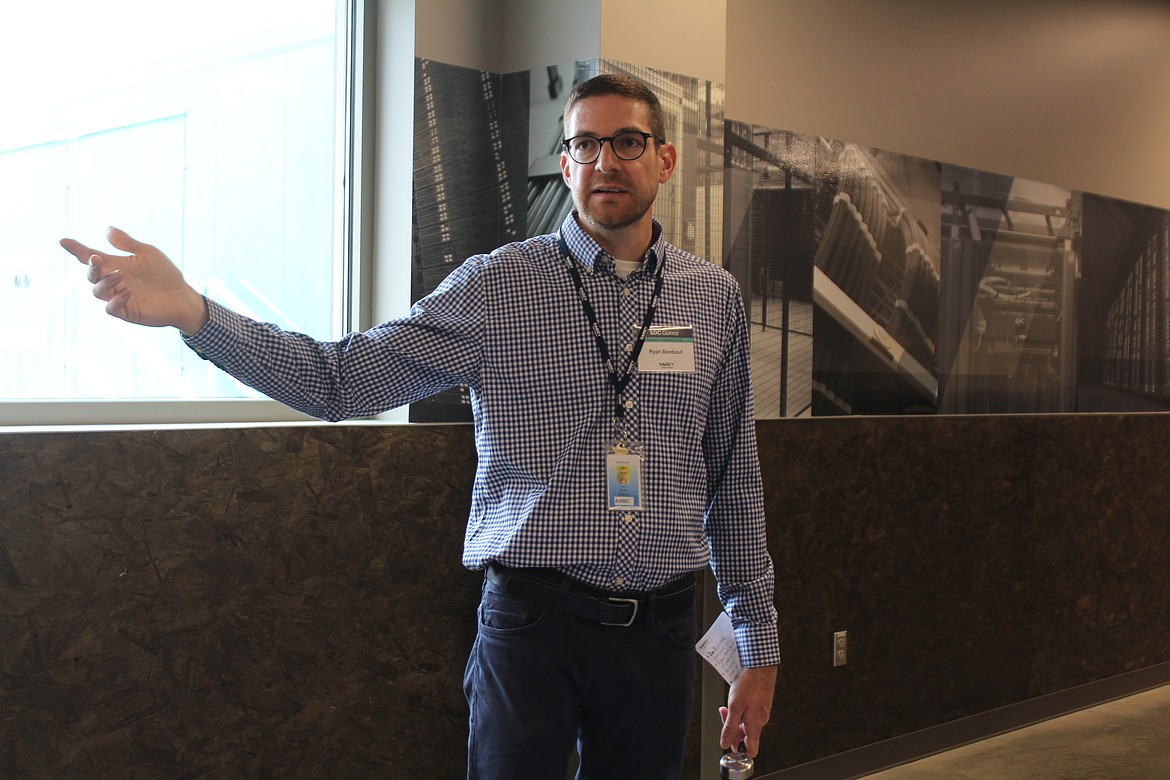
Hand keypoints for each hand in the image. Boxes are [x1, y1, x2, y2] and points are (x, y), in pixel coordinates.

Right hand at [60, 227, 208, 334]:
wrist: (183, 296)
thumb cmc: (165, 274)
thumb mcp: (147, 253)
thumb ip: (127, 243)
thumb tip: (107, 229)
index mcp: (115, 265)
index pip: (91, 257)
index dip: (77, 250)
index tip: (64, 241)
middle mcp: (113, 282)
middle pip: (91, 275)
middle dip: (91, 267)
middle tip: (96, 258)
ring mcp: (119, 297)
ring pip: (98, 291)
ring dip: (105, 282)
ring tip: (119, 274)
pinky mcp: (127, 312)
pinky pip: (111, 308)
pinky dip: (116, 300)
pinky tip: (128, 291)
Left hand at [719, 665, 776, 756]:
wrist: (760, 666)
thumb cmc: (750, 683)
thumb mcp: (735, 707)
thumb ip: (730, 727)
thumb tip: (725, 743)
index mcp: (755, 724)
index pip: (751, 750)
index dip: (740, 750)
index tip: (729, 743)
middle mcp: (761, 720)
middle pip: (745, 735)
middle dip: (732, 728)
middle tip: (723, 715)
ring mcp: (762, 712)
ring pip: (746, 723)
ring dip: (734, 718)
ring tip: (726, 707)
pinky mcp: (761, 704)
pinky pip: (749, 714)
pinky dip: (740, 710)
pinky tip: (734, 701)